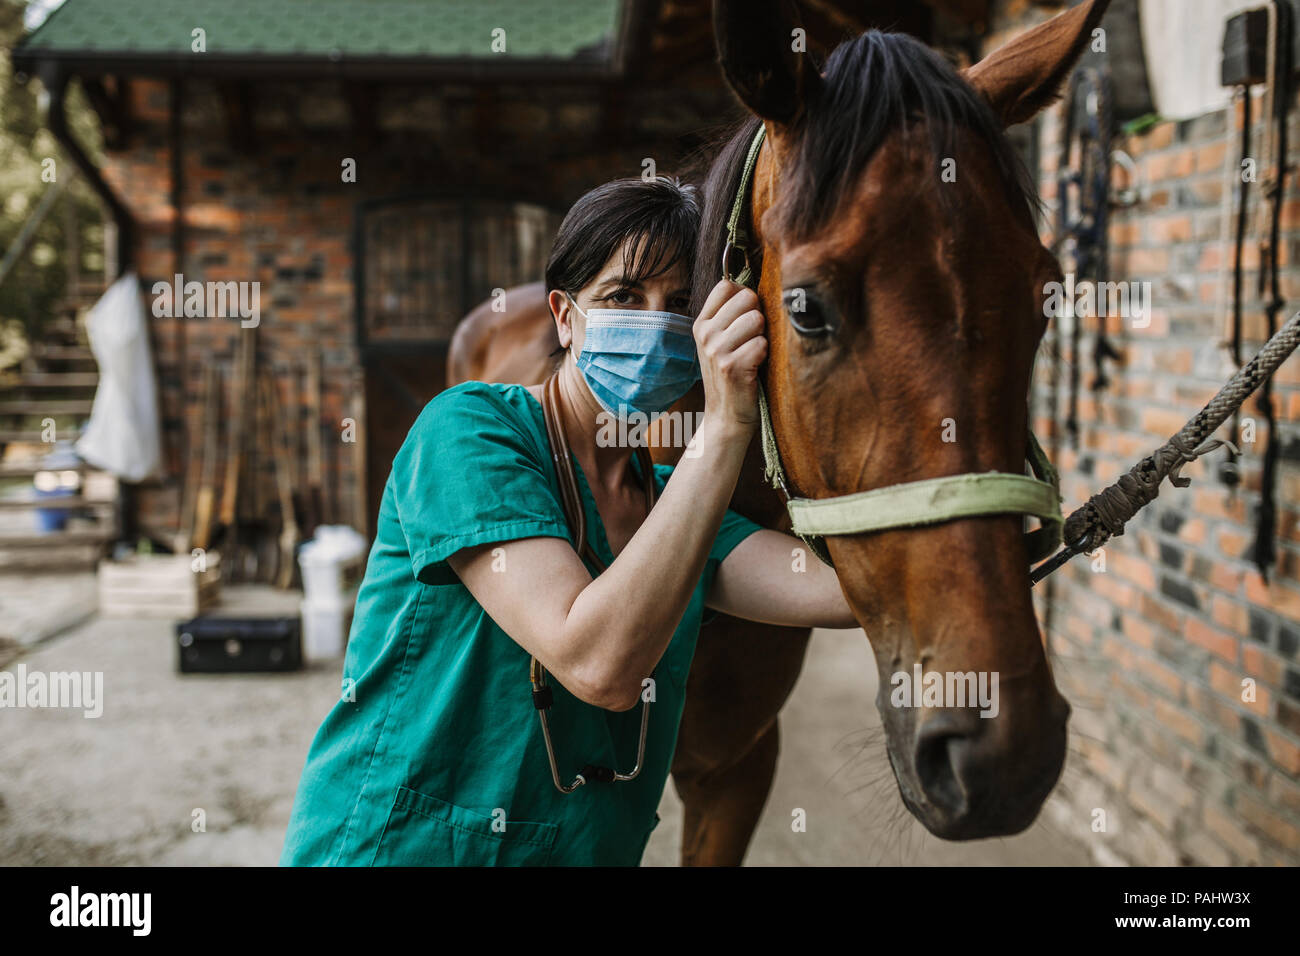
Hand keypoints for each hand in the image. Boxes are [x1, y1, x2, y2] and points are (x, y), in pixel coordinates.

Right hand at [693, 279, 766, 434]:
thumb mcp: (720, 342)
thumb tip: (753, 284)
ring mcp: (717, 350)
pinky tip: (755, 367)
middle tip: (752, 339)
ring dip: (762, 336)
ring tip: (753, 354)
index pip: (726, 285)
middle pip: (747, 297)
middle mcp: (706, 334)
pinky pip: (763, 344)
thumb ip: (730, 315)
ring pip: (757, 319)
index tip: (746, 316)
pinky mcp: (733, 367)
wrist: (726, 416)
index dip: (744, 296)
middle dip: (758, 315)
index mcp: (702, 324)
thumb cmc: (732, 374)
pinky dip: (765, 355)